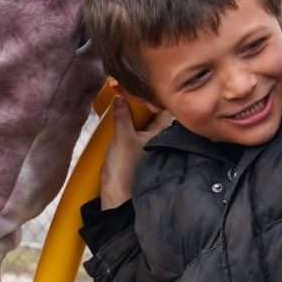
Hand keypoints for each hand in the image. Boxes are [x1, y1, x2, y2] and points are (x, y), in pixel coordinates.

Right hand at [99, 91, 173, 208]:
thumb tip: (121, 96)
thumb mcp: (122, 139)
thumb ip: (123, 116)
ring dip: (133, 109)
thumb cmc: (125, 172)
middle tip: (125, 85)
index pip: (165, 106)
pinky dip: (127, 120)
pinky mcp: (135, 150)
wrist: (116, 199)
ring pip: (143, 119)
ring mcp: (148, 144)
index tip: (140, 82)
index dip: (154, 93)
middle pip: (154, 110)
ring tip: (119, 93)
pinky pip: (134, 129)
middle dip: (141, 98)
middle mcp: (159, 138)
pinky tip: (118, 111)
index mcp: (163, 133)